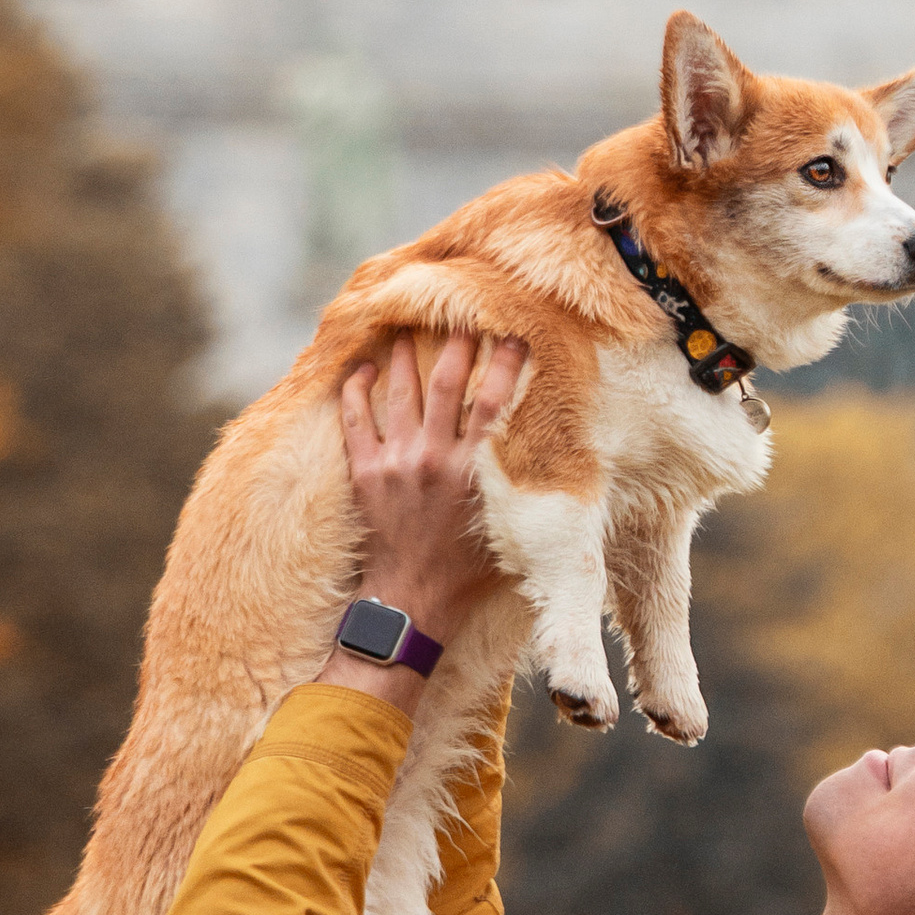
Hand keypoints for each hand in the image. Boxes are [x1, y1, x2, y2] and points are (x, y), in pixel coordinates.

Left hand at [318, 332, 528, 704]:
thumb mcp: (508, 525)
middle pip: (446, 384)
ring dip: (407, 356)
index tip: (514, 334)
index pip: (495, 401)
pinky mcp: (365, 473)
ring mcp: (396, 463)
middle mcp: (434, 460)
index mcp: (474, 471)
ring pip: (400, 392)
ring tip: (409, 329)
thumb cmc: (468, 568)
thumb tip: (559, 453)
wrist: (412, 600)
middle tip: (461, 314)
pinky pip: (355, 419)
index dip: (506, 362)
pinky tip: (361, 367)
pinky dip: (356, 389)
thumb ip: (524, 485)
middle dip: (456, 343)